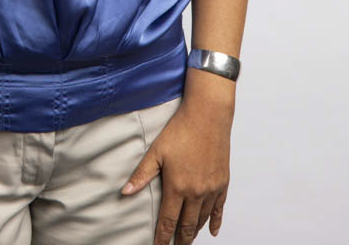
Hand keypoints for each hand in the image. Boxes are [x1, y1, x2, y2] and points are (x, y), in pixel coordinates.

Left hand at [120, 98, 232, 242]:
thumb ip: (142, 174)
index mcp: (177, 186)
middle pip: (187, 225)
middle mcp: (196, 192)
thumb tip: (125, 192)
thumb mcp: (157, 151)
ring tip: (187, 239)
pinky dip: (215, 221)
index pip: (168, 221)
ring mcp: (211, 189)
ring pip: (202, 219)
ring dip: (194, 231)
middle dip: (180, 240)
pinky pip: (219, 208)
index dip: (163, 238)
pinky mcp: (223, 182)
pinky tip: (212, 230)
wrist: (208, 115)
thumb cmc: (181, 130)